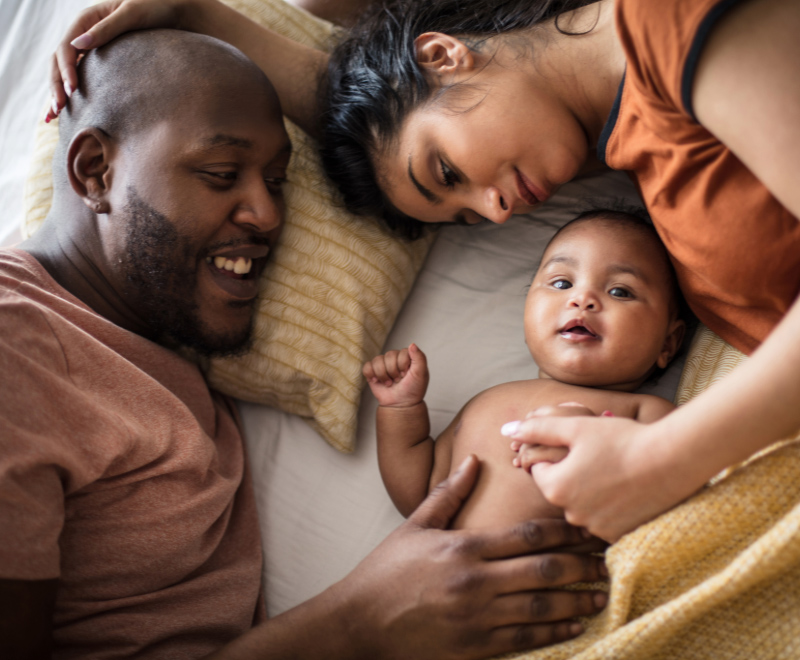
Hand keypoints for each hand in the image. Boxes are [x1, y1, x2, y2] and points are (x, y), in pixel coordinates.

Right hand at [48, 0, 187, 120]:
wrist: (172, 11)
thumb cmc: (153, 9)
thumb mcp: (131, 15)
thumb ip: (106, 29)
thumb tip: (78, 45)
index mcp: (86, 20)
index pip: (66, 47)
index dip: (65, 70)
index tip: (71, 90)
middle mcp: (84, 33)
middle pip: (59, 60)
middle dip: (56, 85)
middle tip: (57, 110)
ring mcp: (91, 47)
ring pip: (65, 69)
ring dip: (58, 91)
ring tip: (53, 115)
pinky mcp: (100, 59)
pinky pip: (80, 74)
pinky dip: (71, 90)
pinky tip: (67, 109)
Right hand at [335, 455, 607, 658]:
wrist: (360, 623)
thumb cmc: (386, 572)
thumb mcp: (415, 526)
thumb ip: (448, 494)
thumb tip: (473, 460)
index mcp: (464, 547)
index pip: (526, 535)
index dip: (563, 532)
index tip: (586, 530)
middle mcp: (476, 581)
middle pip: (543, 570)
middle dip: (580, 565)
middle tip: (607, 561)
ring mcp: (478, 617)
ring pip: (541, 607)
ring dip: (575, 600)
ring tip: (600, 594)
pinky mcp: (476, 648)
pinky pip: (525, 640)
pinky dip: (554, 633)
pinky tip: (573, 626)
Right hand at [363, 343, 428, 407]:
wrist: (401, 405)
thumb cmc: (413, 390)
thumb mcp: (421, 374)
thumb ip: (420, 358)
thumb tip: (412, 344)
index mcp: (407, 356)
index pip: (402, 352)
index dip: (403, 365)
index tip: (407, 375)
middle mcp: (394, 358)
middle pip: (389, 355)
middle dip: (393, 371)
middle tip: (398, 380)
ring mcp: (383, 364)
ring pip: (377, 361)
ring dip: (383, 375)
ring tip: (389, 383)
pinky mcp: (372, 371)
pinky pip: (367, 367)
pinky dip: (371, 375)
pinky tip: (377, 381)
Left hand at [502, 414, 694, 542]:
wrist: (672, 460)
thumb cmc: (622, 439)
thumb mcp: (575, 426)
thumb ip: (537, 428)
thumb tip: (505, 428)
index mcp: (554, 488)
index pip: (540, 470)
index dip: (559, 454)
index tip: (581, 445)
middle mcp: (570, 514)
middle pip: (561, 489)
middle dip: (574, 473)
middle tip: (602, 456)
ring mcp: (596, 529)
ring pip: (583, 505)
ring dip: (592, 490)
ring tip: (617, 471)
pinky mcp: (620, 536)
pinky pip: (605, 519)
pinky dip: (612, 506)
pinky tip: (628, 489)